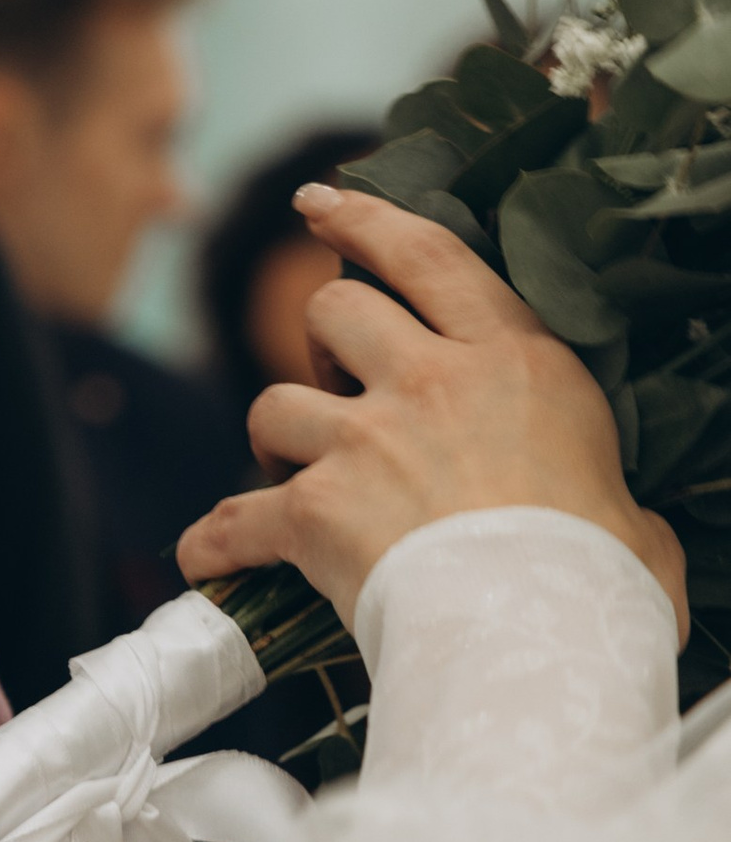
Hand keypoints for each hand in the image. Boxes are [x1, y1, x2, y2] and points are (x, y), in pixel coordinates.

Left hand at [174, 185, 685, 639]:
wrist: (545, 637)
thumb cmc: (603, 578)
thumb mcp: (629, 510)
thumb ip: (606, 497)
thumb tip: (627, 531)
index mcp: (516, 361)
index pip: (428, 255)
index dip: (365, 220)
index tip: (321, 204)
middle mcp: (432, 382)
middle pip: (334, 310)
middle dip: (321, 344)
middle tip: (336, 388)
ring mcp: (366, 440)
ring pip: (275, 400)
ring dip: (275, 436)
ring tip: (290, 474)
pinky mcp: (315, 507)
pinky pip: (236, 516)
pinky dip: (217, 540)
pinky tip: (211, 560)